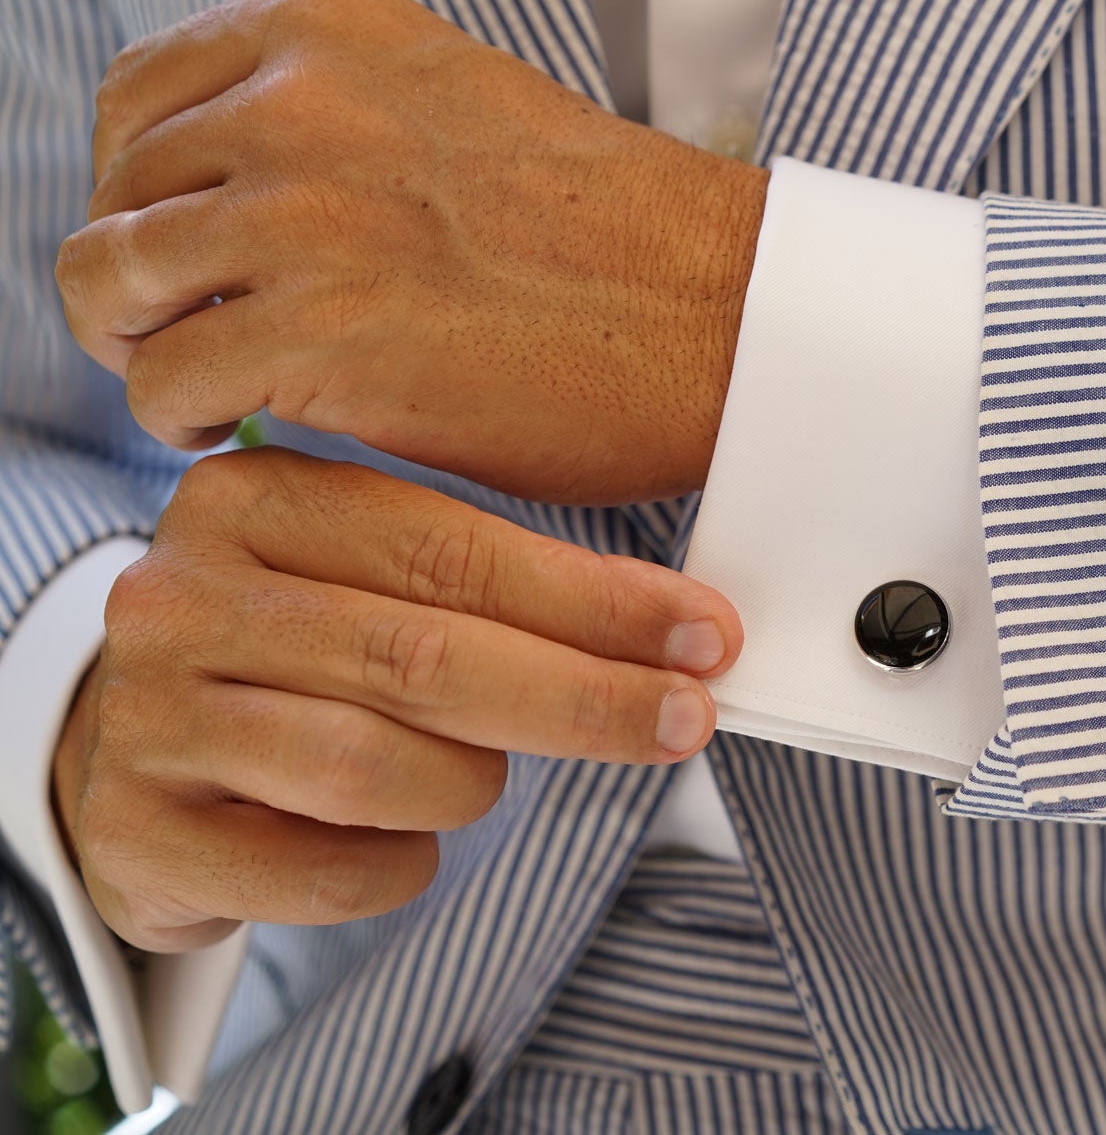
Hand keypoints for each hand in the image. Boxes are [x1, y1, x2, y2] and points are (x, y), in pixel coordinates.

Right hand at [52, 446, 741, 952]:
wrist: (133, 755)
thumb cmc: (296, 656)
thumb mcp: (372, 580)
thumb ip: (495, 584)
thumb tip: (681, 629)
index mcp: (251, 498)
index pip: (454, 553)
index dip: (597, 603)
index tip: (706, 634)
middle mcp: (181, 595)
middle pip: (426, 658)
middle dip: (584, 698)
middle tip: (685, 720)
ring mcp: (146, 715)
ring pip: (377, 769)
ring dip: (467, 786)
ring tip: (476, 777)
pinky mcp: (136, 830)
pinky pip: (326, 872)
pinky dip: (398, 868)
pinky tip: (402, 844)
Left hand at [57, 0, 768, 504]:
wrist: (723, 317)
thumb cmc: (617, 238)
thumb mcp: (454, 108)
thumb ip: (333, 123)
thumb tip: (231, 198)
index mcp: (333, 34)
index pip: (139, 98)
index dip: (141, 188)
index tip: (184, 249)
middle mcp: (300, 105)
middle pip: (117, 195)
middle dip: (142, 278)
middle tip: (197, 332)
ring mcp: (302, 217)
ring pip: (110, 285)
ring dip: (146, 346)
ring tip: (210, 380)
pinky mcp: (317, 335)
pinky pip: (164, 386)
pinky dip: (184, 420)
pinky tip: (243, 426)